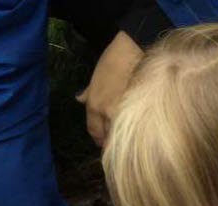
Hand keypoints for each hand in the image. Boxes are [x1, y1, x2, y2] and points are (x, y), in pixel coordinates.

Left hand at [76, 30, 143, 146]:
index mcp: (94, 106)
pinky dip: (134, 132)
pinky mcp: (138, 111)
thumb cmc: (113, 60)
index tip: (102, 141)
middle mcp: (106, 113)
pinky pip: (134, 128)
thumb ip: (88, 92)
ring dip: (122, 139)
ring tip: (126, 141)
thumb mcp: (95, 77)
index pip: (94, 131)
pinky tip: (137, 133)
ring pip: (121, 135)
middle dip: (109, 142)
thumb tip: (78, 98)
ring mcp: (123, 113)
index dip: (98, 139)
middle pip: (107, 137)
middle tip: (115, 143)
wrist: (133, 50)